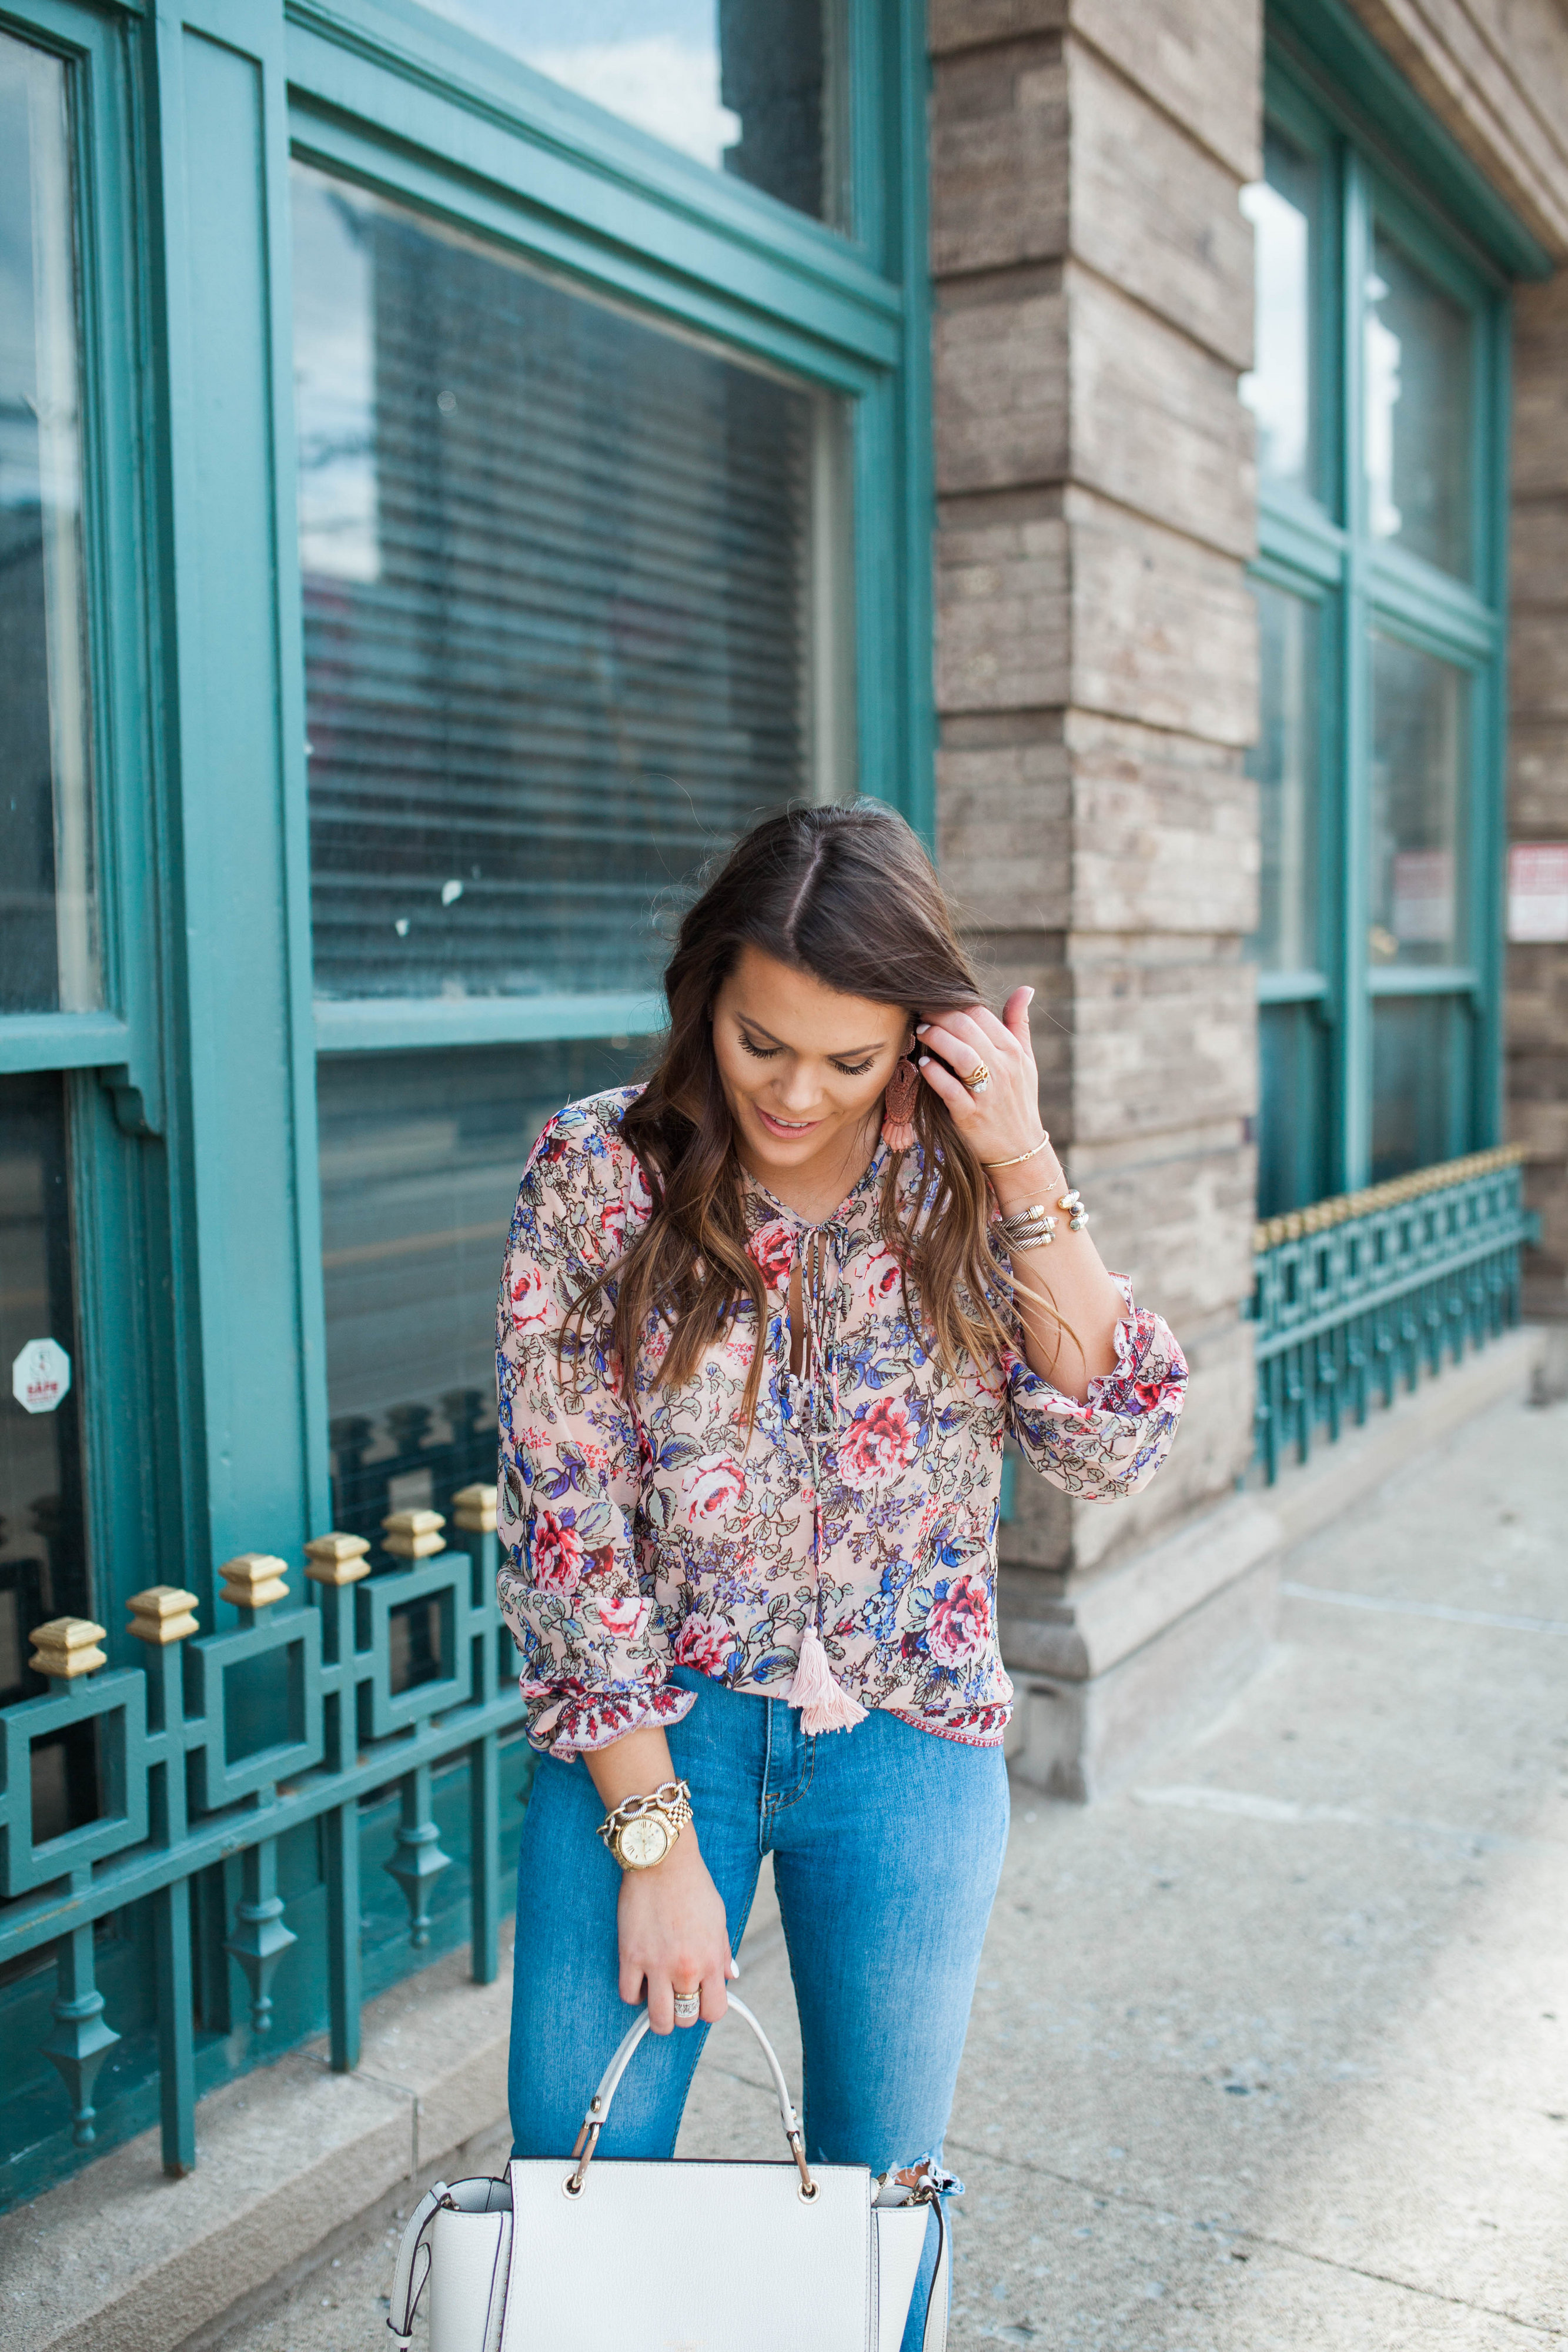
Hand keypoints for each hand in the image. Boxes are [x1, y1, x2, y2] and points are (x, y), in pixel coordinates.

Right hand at [616, 1831, 735, 2033]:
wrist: (663, 1860)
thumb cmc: (693, 1884)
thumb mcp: (718, 1918)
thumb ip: (723, 1951)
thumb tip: (731, 1975)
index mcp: (711, 1959)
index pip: (715, 2011)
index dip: (707, 2009)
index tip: (700, 1999)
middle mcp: (686, 1968)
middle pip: (685, 2019)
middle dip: (683, 2012)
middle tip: (677, 1996)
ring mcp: (656, 1964)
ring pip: (658, 2018)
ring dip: (659, 2015)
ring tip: (658, 1999)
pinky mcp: (631, 1955)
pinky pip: (628, 1995)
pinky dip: (634, 1994)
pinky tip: (639, 1980)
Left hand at [915, 988, 1055, 1195]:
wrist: (1019, 1149)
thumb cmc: (1018, 1099)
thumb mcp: (1026, 1060)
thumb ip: (1019, 1023)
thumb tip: (1025, 988)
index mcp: (1013, 1051)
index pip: (981, 1015)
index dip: (955, 1003)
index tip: (937, 1002)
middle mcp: (1003, 1068)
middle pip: (967, 1029)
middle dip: (940, 1016)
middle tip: (922, 1013)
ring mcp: (987, 1093)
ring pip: (961, 1055)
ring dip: (937, 1039)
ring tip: (921, 1032)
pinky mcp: (971, 1115)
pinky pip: (950, 1089)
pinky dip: (935, 1074)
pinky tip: (923, 1065)